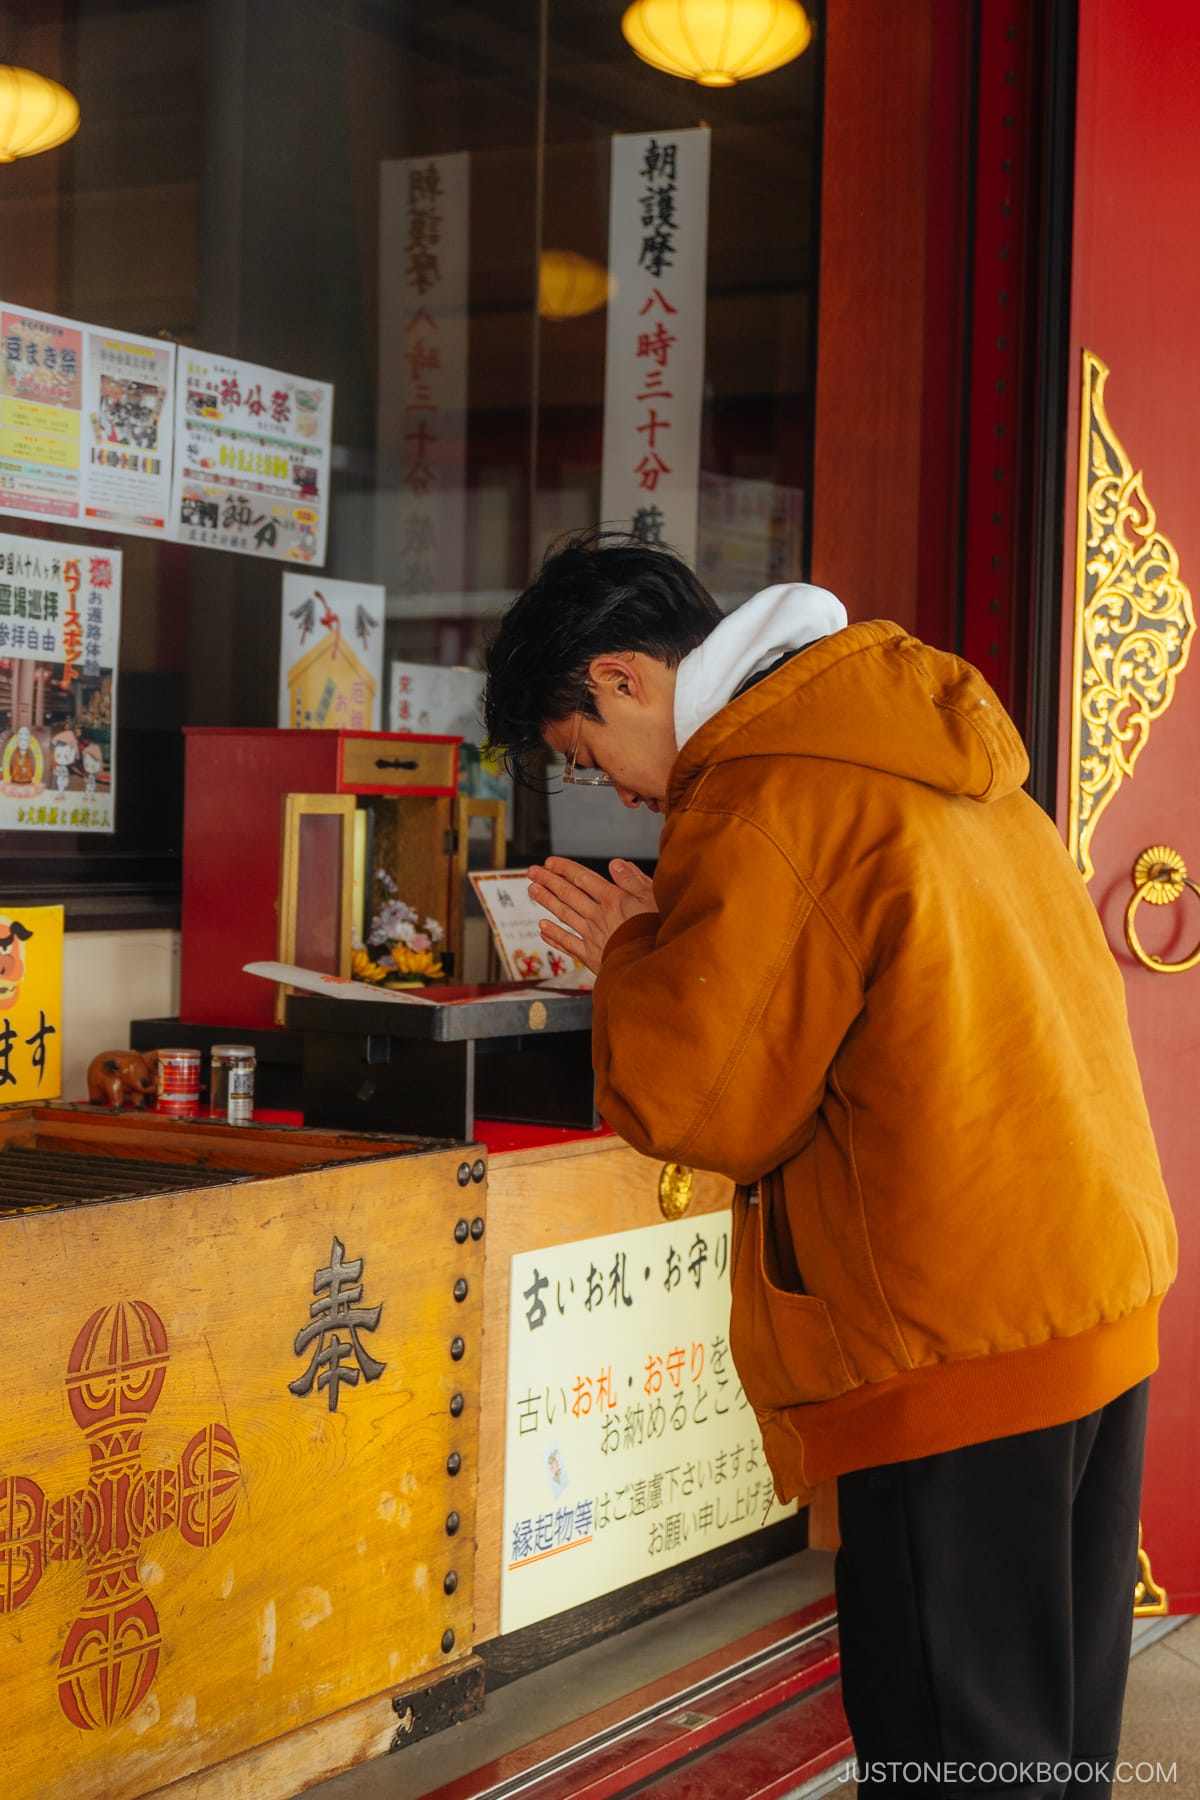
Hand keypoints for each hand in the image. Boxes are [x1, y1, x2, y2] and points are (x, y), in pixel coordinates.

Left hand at [528, 856, 657, 973]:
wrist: (651, 967)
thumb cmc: (657, 931)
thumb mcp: (653, 899)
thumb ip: (633, 880)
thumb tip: (616, 863)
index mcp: (613, 899)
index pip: (583, 878)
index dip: (565, 869)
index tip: (550, 862)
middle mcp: (597, 915)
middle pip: (568, 894)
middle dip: (549, 880)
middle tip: (532, 872)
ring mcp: (591, 936)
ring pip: (564, 915)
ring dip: (547, 901)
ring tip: (532, 890)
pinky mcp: (591, 956)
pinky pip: (567, 943)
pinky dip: (553, 935)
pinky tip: (542, 928)